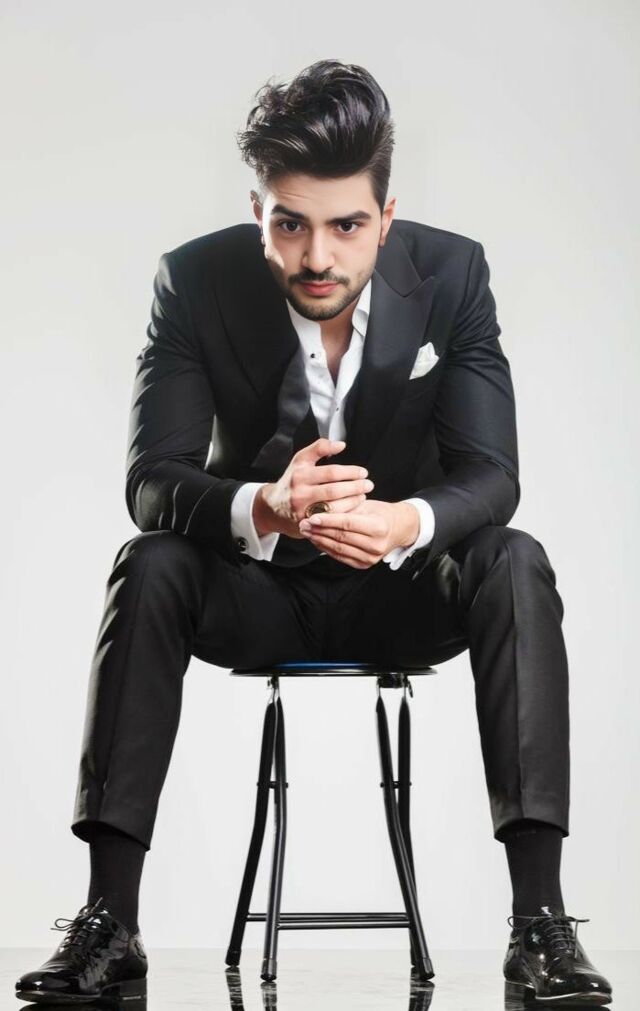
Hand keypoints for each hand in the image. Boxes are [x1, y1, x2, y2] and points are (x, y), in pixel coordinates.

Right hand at [253, 438, 374, 538]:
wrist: (273, 508)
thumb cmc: (292, 481)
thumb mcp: (301, 460)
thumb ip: (319, 448)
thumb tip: (341, 444)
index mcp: (300, 475)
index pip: (331, 472)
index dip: (350, 472)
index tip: (363, 472)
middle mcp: (300, 493)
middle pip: (334, 491)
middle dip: (355, 488)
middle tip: (369, 485)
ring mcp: (303, 511)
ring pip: (334, 508)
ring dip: (353, 502)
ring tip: (363, 496)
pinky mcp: (307, 525)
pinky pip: (331, 520)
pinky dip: (344, 514)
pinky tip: (353, 509)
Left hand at [297, 498, 419, 568]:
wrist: (399, 529)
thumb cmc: (381, 513)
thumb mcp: (366, 505)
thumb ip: (346, 508)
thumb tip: (320, 509)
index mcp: (379, 527)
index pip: (347, 523)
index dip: (328, 520)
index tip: (311, 516)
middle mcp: (376, 545)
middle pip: (341, 537)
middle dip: (319, 530)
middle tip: (303, 523)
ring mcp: (370, 558)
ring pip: (338, 548)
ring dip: (319, 540)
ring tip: (306, 531)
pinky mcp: (364, 565)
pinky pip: (340, 556)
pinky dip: (326, 548)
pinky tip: (316, 540)